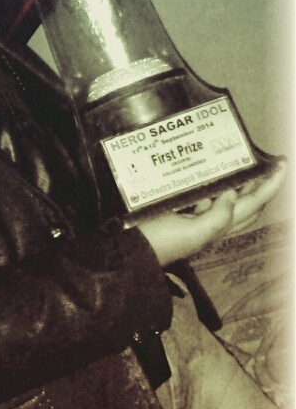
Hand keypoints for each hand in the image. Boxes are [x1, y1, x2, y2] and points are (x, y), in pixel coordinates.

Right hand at [137, 165, 285, 265]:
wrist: (129, 252)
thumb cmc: (160, 243)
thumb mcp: (192, 234)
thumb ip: (216, 216)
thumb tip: (232, 192)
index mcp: (218, 226)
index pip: (253, 204)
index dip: (270, 185)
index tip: (282, 165)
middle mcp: (212, 221)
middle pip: (245, 200)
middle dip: (257, 180)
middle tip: (261, 157)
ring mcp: (195, 215)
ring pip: (224, 195)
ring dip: (234, 178)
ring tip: (234, 156)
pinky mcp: (179, 209)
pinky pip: (202, 193)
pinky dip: (208, 180)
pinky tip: (202, 166)